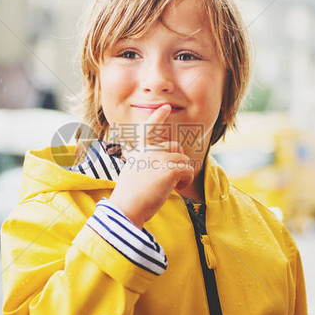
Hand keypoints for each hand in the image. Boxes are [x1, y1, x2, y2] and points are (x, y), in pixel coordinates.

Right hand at [108, 105, 194, 227]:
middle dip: (178, 161)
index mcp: (140, 150)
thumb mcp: (133, 172)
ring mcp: (160, 159)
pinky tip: (176, 189)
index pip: (149, 129)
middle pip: (175, 147)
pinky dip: (186, 181)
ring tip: (172, 186)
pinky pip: (188, 170)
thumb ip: (145, 162)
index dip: (158, 116)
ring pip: (183, 159)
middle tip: (171, 179)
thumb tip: (161, 163)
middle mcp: (149, 151)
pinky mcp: (170, 170)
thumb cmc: (130, 196)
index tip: (165, 107)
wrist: (127, 208)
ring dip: (182, 173)